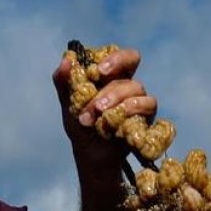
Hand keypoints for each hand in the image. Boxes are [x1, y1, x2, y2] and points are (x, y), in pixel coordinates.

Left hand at [52, 47, 157, 169]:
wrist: (91, 155)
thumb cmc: (81, 125)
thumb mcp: (67, 103)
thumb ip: (63, 81)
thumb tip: (66, 59)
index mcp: (110, 75)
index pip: (120, 55)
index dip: (114, 57)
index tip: (97, 71)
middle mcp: (127, 82)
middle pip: (133, 62)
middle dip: (112, 80)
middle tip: (97, 103)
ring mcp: (139, 98)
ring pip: (136, 87)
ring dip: (114, 101)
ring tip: (94, 118)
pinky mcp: (147, 116)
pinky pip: (147, 105)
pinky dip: (130, 111)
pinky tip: (113, 123)